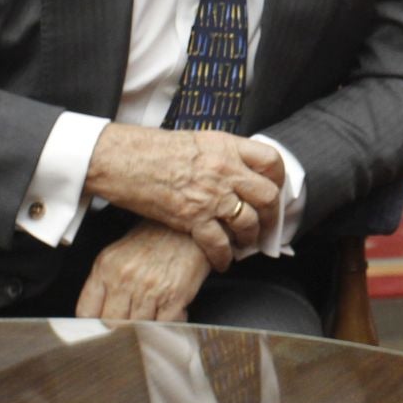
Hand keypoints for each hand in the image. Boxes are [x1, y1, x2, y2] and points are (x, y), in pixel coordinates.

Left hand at [75, 221, 212, 321]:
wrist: (190, 226)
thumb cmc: (156, 237)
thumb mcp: (119, 253)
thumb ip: (104, 282)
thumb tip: (96, 315)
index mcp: (106, 266)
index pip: (86, 312)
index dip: (91, 324)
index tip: (98, 328)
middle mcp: (125, 278)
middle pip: (110, 325)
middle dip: (118, 329)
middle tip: (127, 325)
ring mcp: (150, 289)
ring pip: (136, 329)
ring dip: (144, 327)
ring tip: (150, 314)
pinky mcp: (174, 297)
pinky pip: (163, 327)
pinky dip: (165, 326)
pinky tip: (167, 313)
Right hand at [83, 125, 283, 270]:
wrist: (123, 160)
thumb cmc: (154, 150)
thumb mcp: (198, 140)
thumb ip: (223, 154)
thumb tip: (238, 168)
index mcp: (227, 146)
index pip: (271, 160)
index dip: (279, 178)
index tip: (276, 190)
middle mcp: (225, 169)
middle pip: (267, 195)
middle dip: (272, 216)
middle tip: (269, 227)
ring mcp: (210, 194)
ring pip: (248, 222)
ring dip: (250, 238)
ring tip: (246, 245)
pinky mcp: (192, 217)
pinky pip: (219, 243)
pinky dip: (224, 256)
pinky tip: (223, 262)